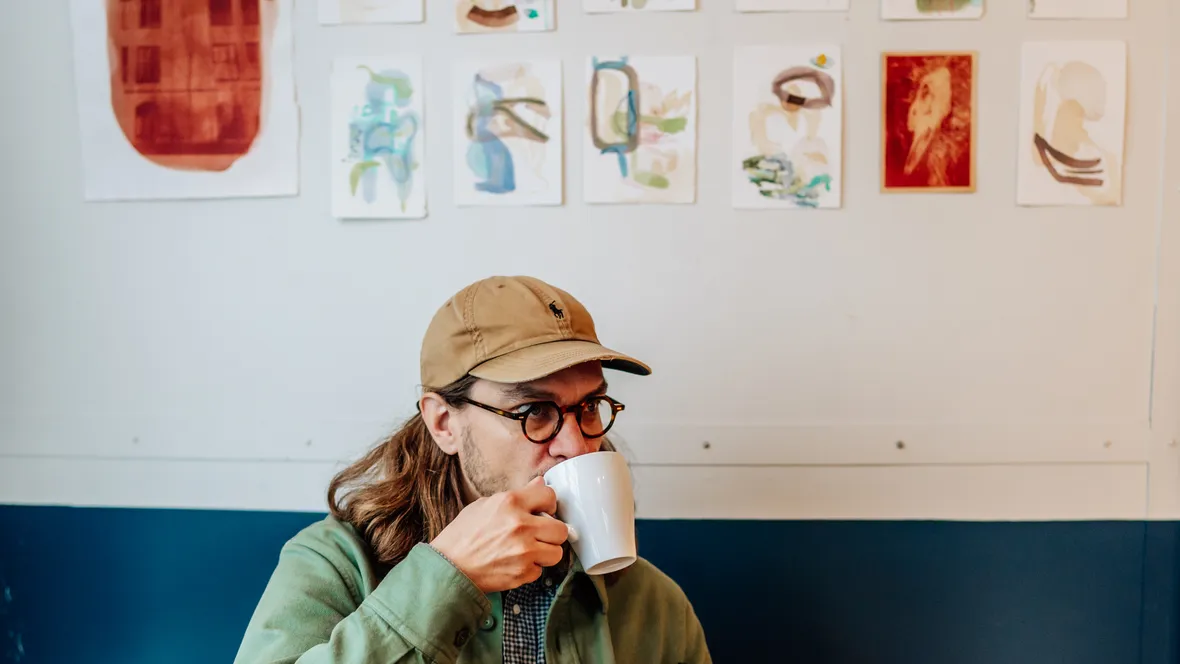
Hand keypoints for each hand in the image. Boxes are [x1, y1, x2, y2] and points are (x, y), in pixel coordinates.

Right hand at [430, 477, 569, 592]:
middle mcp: (521, 525)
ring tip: (530, 551)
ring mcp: (524, 551)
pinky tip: (515, 564)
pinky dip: (530, 570)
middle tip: (540, 534)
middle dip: (552, 532)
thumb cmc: (463, 535)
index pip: (550, 495)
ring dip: (546, 552)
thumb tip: (539, 483)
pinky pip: (540, 571)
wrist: (448, 566)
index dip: (548, 504)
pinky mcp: (522, 573)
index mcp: (510, 502)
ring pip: (557, 553)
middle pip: (561, 529)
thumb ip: (516, 495)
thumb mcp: (485, 505)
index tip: (543, 511)